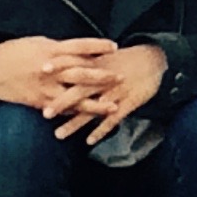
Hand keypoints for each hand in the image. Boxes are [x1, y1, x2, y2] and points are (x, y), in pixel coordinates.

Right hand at [0, 34, 112, 109]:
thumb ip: (59, 48)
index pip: (79, 46)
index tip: (114, 46)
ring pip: (75, 97)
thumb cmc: (14, 52)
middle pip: (81, 72)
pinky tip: (92, 119)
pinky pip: (62, 110)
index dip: (97, 46)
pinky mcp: (39, 102)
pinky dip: (77, 115)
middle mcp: (50, 69)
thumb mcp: (37, 43)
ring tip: (114, 107)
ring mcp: (45, 87)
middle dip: (103, 76)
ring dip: (96, 103)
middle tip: (121, 77)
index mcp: (50, 50)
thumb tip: (78, 49)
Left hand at [39, 40, 168, 143]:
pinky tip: (89, 141)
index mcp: (98, 64)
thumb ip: (87, 61)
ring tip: (59, 135)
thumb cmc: (127, 60)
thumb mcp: (106, 56)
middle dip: (62, 102)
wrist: (155, 61)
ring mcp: (115, 92)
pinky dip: (101, 130)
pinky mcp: (128, 103)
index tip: (40, 69)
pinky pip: (112, 119)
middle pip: (80, 90)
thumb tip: (65, 64)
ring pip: (92, 109)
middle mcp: (104, 79)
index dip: (59, 65)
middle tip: (44, 113)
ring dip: (75, 123)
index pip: (75, 63)